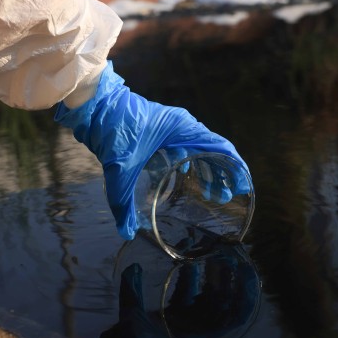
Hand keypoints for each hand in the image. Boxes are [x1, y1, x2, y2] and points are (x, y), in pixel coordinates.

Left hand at [55, 62, 247, 239]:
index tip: (242, 186)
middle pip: (214, 150)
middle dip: (223, 175)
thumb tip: (127, 232)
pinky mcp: (163, 131)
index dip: (235, 167)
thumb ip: (123, 202)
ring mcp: (174, 127)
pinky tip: (189, 180)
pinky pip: (187, 148)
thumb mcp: (119, 169)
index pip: (221, 147)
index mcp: (183, 129)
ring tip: (212, 194)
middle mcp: (183, 126)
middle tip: (226, 198)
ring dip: (208, 171)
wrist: (96, 105)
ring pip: (201, 150)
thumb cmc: (113, 129)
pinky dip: (193, 164)